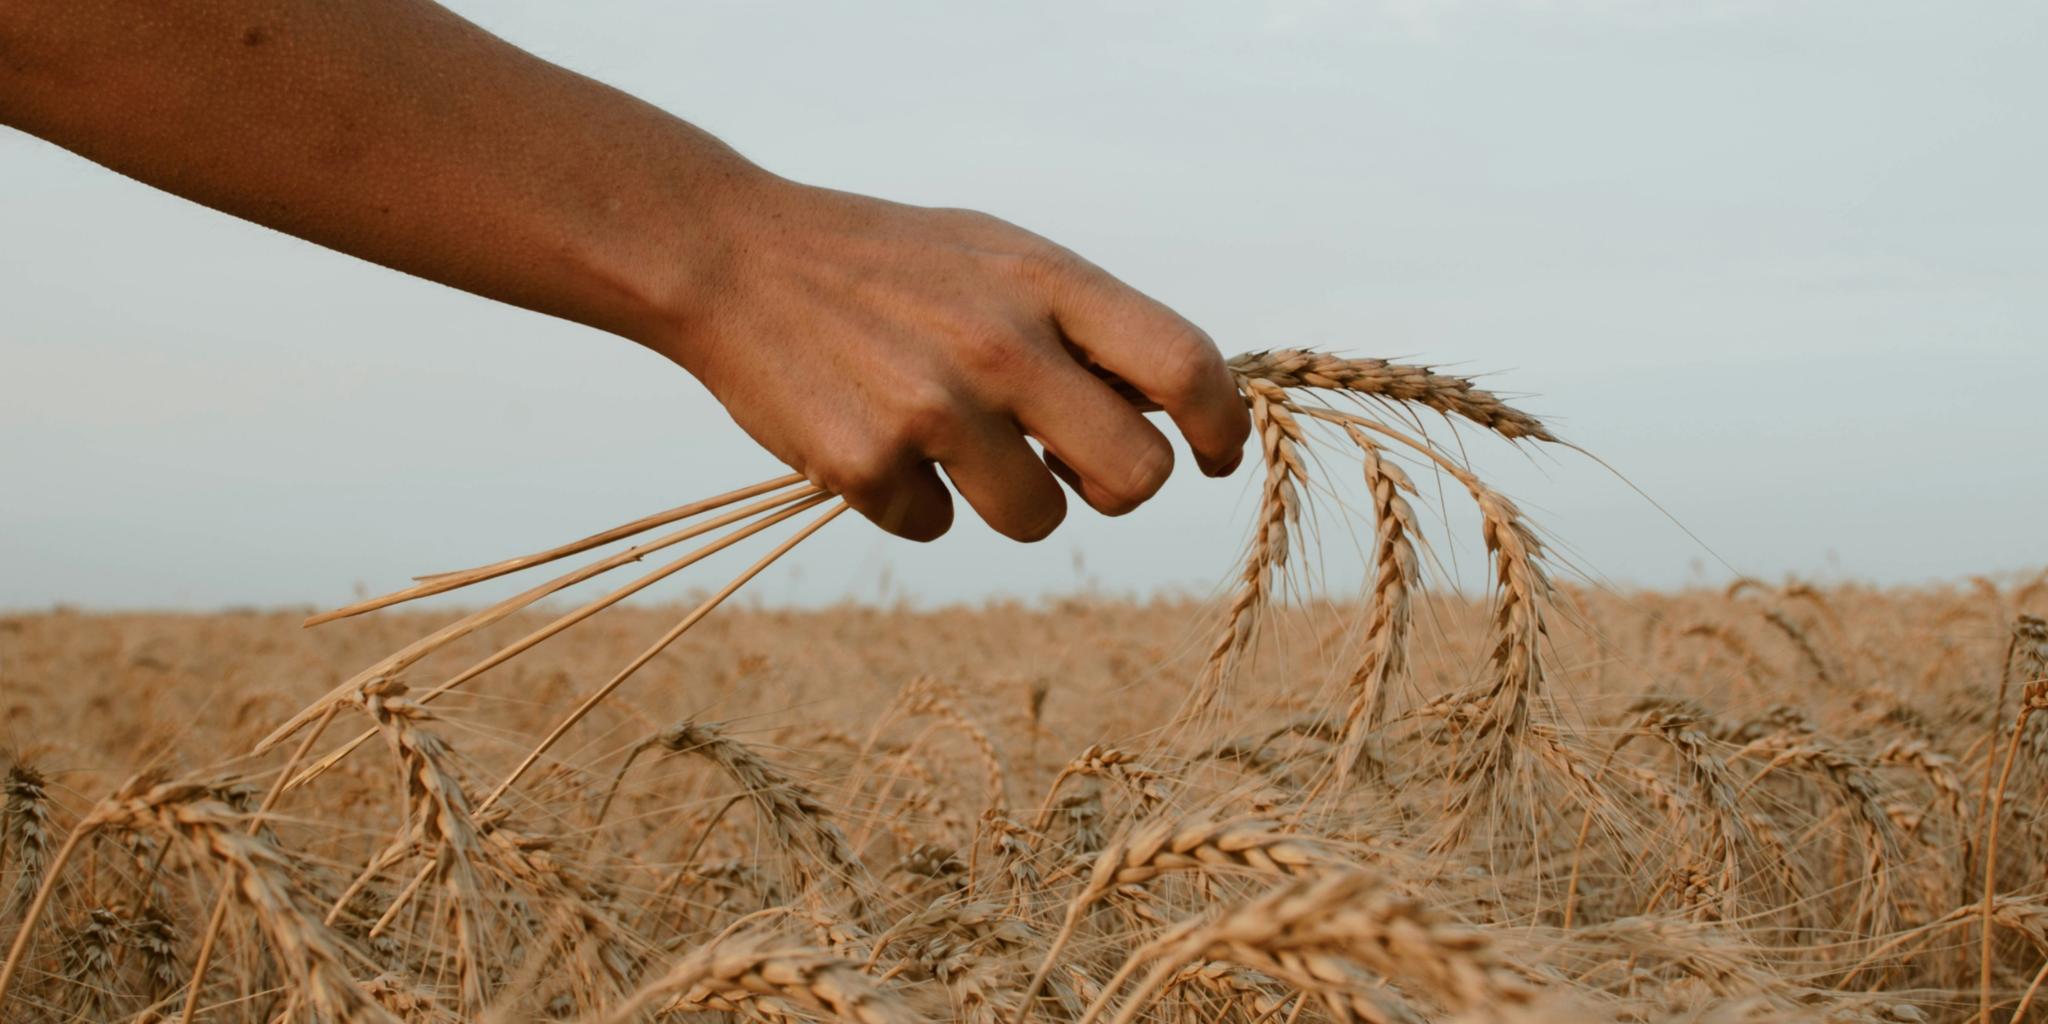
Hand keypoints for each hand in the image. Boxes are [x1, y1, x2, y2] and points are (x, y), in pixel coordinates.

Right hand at [647, 176, 1249, 541]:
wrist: (733, 257)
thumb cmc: (884, 262)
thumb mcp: (995, 254)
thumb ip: (1080, 323)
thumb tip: (1165, 413)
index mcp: (1045, 282)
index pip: (1184, 365)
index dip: (1221, 425)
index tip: (1216, 454)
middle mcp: (1001, 345)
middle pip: (1135, 476)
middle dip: (1114, 486)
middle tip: (1073, 467)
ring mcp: (933, 410)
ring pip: (1038, 520)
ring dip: (1011, 501)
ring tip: (953, 442)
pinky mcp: (867, 467)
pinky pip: (935, 528)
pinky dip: (913, 502)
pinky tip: (874, 438)